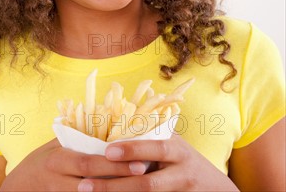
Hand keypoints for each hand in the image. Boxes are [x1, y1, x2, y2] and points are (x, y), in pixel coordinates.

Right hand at [0, 138, 147, 190]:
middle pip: (93, 182)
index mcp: (57, 160)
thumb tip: (106, 122)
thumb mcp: (52, 147)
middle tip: (144, 172)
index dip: (113, 162)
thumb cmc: (39, 163)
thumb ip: (75, 138)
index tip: (138, 159)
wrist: (18, 188)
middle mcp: (59, 180)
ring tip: (139, 189)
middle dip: (119, 177)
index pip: (88, 161)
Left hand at [77, 135, 238, 190]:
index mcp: (178, 151)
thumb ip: (150, 135)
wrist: (217, 190)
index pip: (155, 148)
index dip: (132, 149)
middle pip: (147, 184)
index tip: (106, 151)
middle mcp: (182, 174)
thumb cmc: (185, 162)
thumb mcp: (173, 145)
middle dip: (113, 186)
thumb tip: (111, 118)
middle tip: (84, 184)